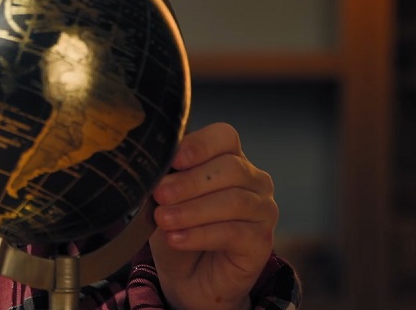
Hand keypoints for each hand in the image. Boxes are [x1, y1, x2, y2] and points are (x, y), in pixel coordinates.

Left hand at [149, 122, 277, 309]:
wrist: (187, 278)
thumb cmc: (177, 228)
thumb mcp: (164, 199)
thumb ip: (165, 179)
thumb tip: (153, 168)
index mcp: (230, 159)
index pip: (225, 137)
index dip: (200, 145)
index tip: (174, 160)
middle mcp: (254, 181)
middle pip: (231, 168)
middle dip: (190, 182)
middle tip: (160, 195)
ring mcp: (263, 211)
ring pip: (234, 201)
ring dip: (192, 210)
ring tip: (164, 219)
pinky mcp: (262, 242)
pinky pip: (235, 233)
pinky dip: (201, 234)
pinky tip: (177, 238)